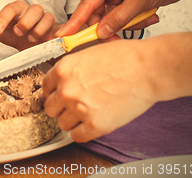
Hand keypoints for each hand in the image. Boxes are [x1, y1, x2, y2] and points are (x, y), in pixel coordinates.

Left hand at [0, 1, 63, 50]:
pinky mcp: (55, 29)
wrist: (28, 45)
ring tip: (30, 38)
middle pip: (33, 9)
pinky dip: (54, 33)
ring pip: (47, 16)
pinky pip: (58, 28)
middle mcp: (32, 11)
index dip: (3, 18)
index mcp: (17, 9)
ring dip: (39, 28)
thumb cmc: (11, 32)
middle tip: (17, 32)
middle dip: (25, 21)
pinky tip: (47, 40)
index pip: (11, 8)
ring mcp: (45, 20)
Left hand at [42, 40, 157, 141]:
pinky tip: (93, 123)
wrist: (146, 69)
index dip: (54, 92)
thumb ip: (73, 69)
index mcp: (63, 69)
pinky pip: (77, 137)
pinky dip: (83, 133)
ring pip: (62, 124)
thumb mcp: (88, 54)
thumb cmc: (123, 57)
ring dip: (73, 121)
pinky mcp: (95, 125)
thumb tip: (66, 80)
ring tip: (87, 113)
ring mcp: (79, 108)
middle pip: (50, 108)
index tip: (61, 95)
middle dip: (61, 107)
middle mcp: (67, 89)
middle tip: (74, 105)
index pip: (45, 87)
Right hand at [58, 0, 188, 39]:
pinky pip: (123, 16)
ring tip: (147, 17)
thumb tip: (102, 32)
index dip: (76, 20)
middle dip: (110, 26)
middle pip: (99, 12)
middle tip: (116, 39)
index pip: (87, 1)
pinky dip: (135, 20)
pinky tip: (150, 15)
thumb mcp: (140, 1)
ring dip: (128, 23)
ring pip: (112, 16)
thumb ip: (119, 18)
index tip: (65, 34)